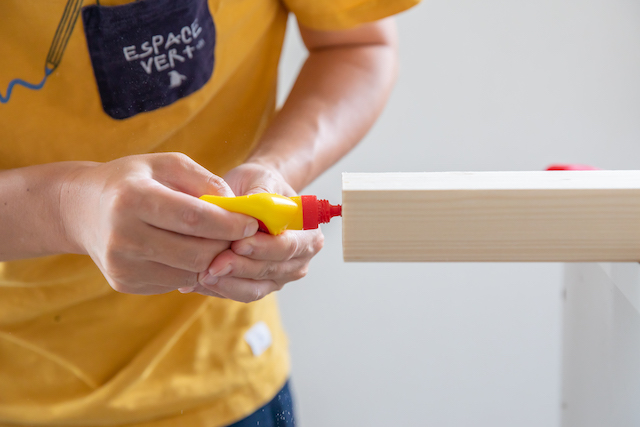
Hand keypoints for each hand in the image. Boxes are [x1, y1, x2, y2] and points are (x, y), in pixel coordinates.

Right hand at [60, 153, 257, 294]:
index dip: (229, 224)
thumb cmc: (131, 181)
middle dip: (226, 245)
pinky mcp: (124, 283)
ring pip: (189, 272)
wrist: (81, 210)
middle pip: (196, 252)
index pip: (194, 218)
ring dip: (211, 259)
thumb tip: (237, 208)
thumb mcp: (166, 165)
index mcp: (133, 198)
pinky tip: (188, 251)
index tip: (251, 223)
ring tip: (216, 241)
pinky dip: (191, 269)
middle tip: (239, 235)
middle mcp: (123, 235)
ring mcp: (122, 264)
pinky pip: (174, 282)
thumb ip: (205, 181)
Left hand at [190, 162, 323, 301]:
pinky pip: (240, 293)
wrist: (251, 194)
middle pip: (271, 270)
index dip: (264, 248)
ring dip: (228, 283)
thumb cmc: (258, 185)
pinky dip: (219, 288)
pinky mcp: (258, 286)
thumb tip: (248, 209)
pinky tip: (196, 281)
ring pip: (255, 288)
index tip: (238, 244)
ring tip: (201, 275)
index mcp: (308, 233)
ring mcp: (280, 277)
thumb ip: (259, 195)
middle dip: (241, 268)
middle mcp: (299, 260)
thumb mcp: (260, 180)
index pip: (288, 246)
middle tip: (213, 265)